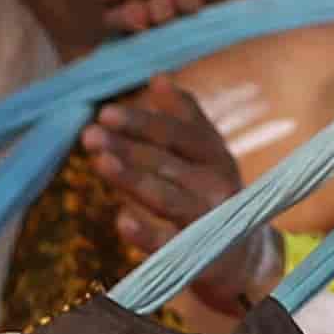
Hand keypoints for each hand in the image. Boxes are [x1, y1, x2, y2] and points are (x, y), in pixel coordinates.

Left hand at [84, 83, 273, 327]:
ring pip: (166, 196)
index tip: (105, 113)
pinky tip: (122, 221)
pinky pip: (168, 243)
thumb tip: (159, 77)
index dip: (143, 123)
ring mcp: (210, 220)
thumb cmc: (211, 195)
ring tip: (100, 162)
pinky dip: (146, 233)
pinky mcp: (200, 256)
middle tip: (90, 134)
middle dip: (127, 147)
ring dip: (133, 179)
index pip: (177, 134)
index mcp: (215, 155)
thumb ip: (185, 118)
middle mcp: (216, 184)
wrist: (243, 257)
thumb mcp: (206, 155)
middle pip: (166, 162)